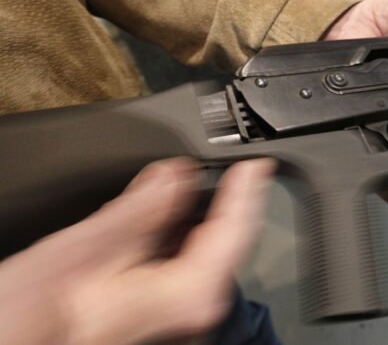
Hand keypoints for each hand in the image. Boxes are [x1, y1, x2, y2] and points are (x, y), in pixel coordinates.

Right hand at [0, 158, 274, 344]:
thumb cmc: (34, 320)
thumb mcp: (86, 250)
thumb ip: (140, 209)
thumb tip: (176, 176)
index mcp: (187, 293)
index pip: (235, 229)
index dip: (246, 190)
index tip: (256, 164)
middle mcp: (191, 309)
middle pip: (227, 242)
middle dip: (231, 200)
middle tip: (237, 167)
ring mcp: (175, 314)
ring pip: (206, 252)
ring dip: (206, 215)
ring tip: (209, 182)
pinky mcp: (157, 312)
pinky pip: (185, 265)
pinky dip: (183, 235)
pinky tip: (170, 216)